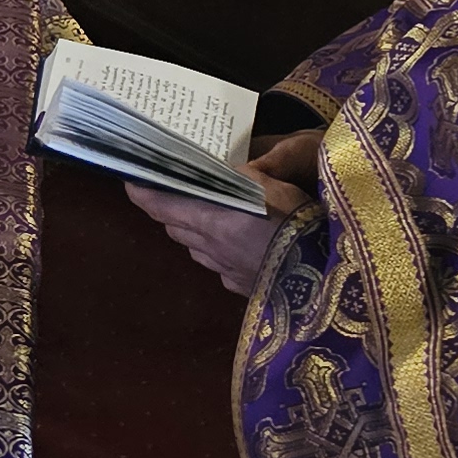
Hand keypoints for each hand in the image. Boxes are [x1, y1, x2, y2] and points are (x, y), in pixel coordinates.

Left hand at [126, 135, 319, 299]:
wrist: (327, 278)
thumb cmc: (297, 224)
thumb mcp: (271, 186)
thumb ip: (242, 176)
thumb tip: (227, 169)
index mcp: (210, 222)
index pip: (159, 206)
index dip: (141, 192)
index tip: (129, 179)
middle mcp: (210, 250)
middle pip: (175, 228)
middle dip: (170, 209)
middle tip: (174, 190)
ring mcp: (226, 272)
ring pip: (196, 249)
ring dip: (193, 232)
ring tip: (207, 214)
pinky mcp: (243, 288)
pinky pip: (219, 267)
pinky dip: (219, 253)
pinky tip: (236, 244)